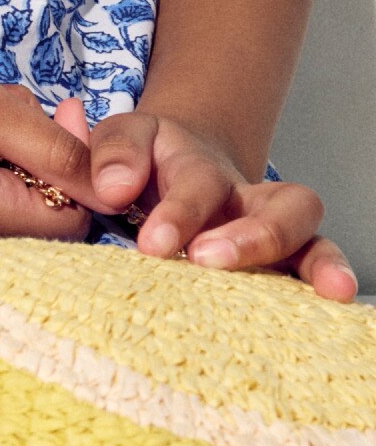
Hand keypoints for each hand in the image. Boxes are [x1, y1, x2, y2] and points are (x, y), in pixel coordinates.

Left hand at [76, 105, 358, 301]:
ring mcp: (271, 227)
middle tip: (210, 262)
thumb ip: (111, 155)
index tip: (154, 245)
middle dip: (253, 236)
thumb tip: (114, 190)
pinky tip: (333, 304)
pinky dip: (328, 277)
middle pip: (276, 204)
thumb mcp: (118, 141)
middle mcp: (245, 196)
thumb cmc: (141, 159)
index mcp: (197, 164)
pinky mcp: (284, 258)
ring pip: (309, 234)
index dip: (180, 214)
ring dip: (317, 260)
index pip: (198, 184)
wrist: (172, 160)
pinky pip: (316, 263)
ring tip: (326, 288)